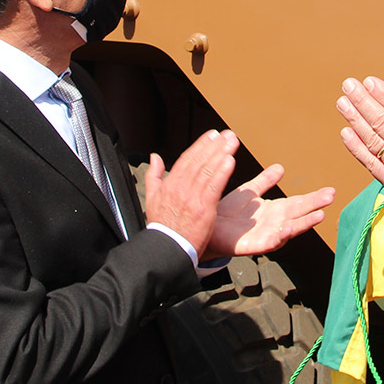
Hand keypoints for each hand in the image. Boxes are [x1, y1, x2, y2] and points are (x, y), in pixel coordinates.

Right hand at [144, 130, 239, 250]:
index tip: (212, 135)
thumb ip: (154, 176)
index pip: (187, 159)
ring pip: (208, 170)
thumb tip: (154, 157)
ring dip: (221, 153)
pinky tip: (230, 160)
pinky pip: (214, 186)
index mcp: (169, 184)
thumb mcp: (151, 198)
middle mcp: (179, 188)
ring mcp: (191, 198)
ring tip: (232, 141)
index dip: (200, 145)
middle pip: (199, 161)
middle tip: (227, 133)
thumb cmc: (162, 226)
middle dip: (214, 145)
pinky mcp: (203, 209)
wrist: (166, 249)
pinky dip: (222, 172)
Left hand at [203, 164, 334, 260]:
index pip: (298, 203)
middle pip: (299, 214)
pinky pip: (269, 242)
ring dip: (304, 223)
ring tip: (319, 215)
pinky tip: (287, 228)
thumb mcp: (249, 193)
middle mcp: (274, 223)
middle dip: (315, 206)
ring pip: (289, 229)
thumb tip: (281, 168)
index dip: (314, 198)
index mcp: (274, 211)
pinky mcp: (253, 246)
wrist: (207, 227)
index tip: (330, 191)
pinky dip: (280, 236)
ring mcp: (266, 235)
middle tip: (331, 197)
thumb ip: (264, 182)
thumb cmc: (227, 213)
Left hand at [337, 76, 383, 239]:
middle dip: (363, 102)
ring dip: (355, 121)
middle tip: (348, 85)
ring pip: (372, 142)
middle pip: (381, 123)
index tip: (369, 82)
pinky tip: (346, 135)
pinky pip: (371, 165)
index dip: (383, 95)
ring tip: (342, 103)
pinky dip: (357, 149)